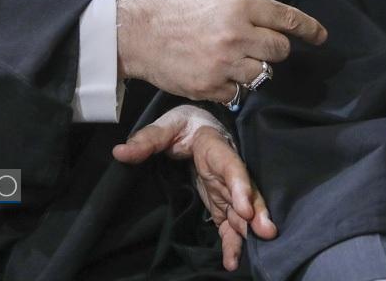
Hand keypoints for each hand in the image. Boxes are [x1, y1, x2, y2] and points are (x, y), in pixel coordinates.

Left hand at [112, 105, 276, 271]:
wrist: (195, 127)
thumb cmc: (182, 125)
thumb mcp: (164, 127)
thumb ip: (146, 140)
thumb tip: (121, 152)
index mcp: (215, 148)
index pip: (231, 166)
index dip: (240, 186)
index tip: (244, 208)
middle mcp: (227, 171)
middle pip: (245, 192)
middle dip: (255, 213)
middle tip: (265, 232)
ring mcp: (227, 189)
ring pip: (242, 211)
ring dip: (247, 232)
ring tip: (243, 256)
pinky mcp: (221, 202)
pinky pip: (230, 223)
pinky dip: (233, 241)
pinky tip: (232, 261)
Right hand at [116, 0, 326, 104]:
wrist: (135, 31)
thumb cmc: (172, 7)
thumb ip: (243, 7)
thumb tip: (270, 21)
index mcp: (239, 6)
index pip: (287, 19)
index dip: (308, 29)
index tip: (320, 36)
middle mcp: (236, 35)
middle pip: (279, 51)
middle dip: (274, 50)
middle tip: (258, 47)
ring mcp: (224, 64)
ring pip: (262, 75)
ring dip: (254, 70)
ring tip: (234, 61)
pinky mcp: (210, 87)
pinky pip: (237, 94)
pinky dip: (232, 87)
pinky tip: (216, 74)